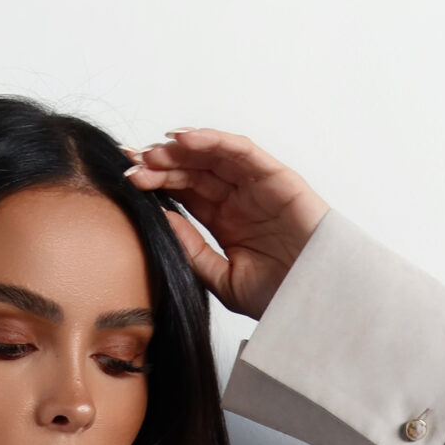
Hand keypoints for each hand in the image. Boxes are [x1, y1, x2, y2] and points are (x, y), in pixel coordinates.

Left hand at [123, 127, 330, 320]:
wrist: (317, 305)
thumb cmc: (277, 297)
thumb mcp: (221, 278)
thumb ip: (193, 250)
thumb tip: (161, 220)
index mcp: (224, 220)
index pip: (184, 192)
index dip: (156, 182)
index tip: (127, 179)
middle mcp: (238, 199)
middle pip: (193, 170)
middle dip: (162, 163)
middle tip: (133, 162)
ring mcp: (257, 186)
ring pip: (213, 156)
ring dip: (181, 149)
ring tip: (154, 150)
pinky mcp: (277, 177)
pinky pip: (242, 151)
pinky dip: (214, 140)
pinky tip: (185, 139)